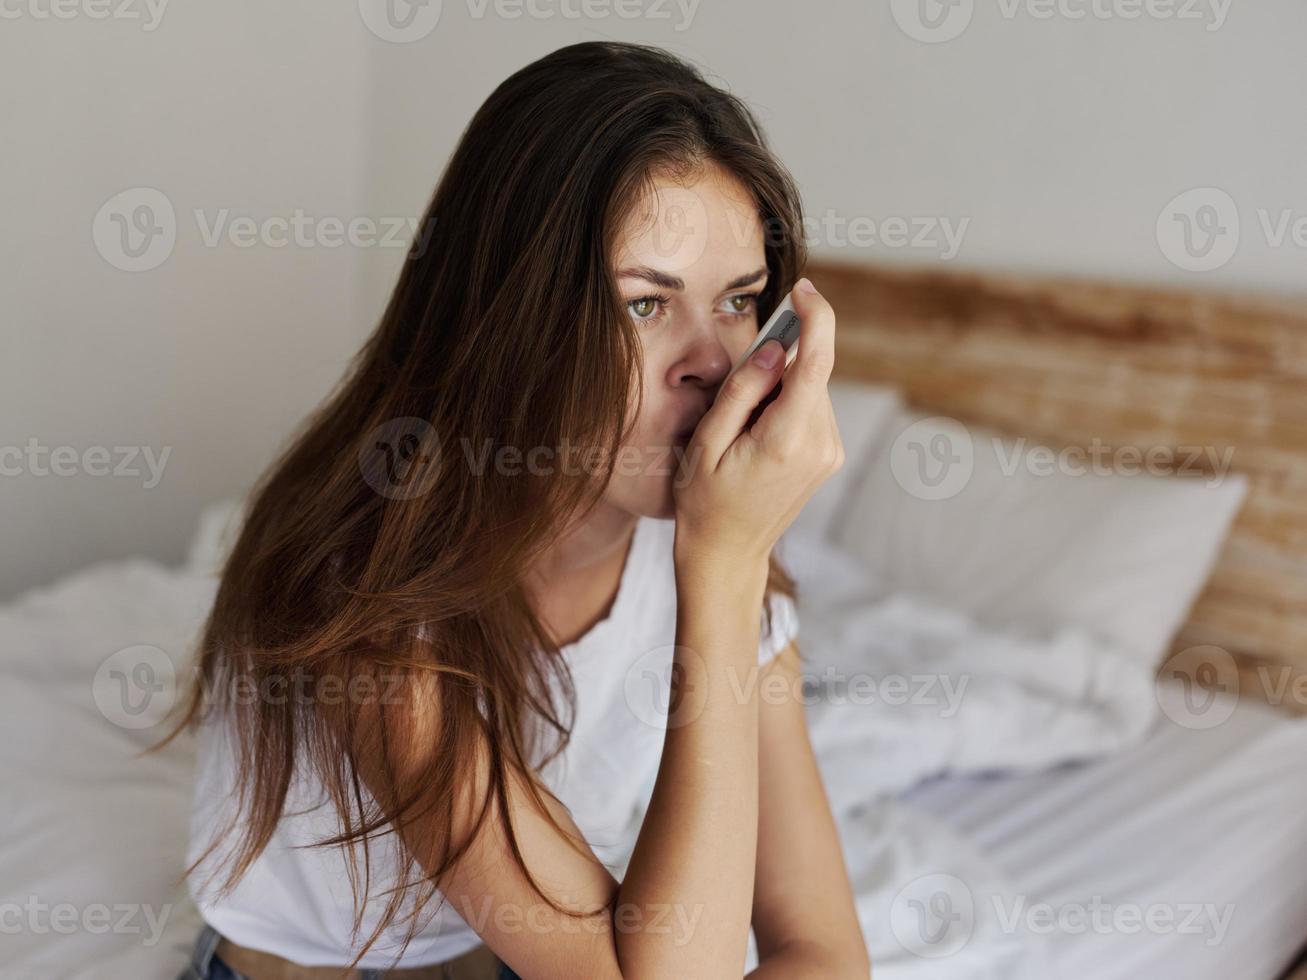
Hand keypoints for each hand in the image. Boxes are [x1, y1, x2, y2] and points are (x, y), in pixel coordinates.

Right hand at [673, 278, 844, 566]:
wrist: (726, 554)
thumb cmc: (705, 501)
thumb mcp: (707, 442)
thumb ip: (742, 390)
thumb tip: (775, 348)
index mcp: (788, 440)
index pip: (816, 361)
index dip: (814, 316)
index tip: (801, 289)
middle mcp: (821, 444)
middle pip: (810, 371)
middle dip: (777, 364)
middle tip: (734, 400)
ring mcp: (830, 452)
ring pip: (811, 388)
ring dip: (780, 388)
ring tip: (742, 428)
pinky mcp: (830, 455)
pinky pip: (811, 408)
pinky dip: (786, 405)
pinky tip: (758, 435)